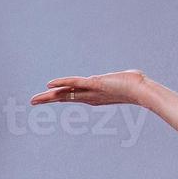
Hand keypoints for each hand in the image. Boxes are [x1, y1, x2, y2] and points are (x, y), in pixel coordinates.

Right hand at [30, 70, 148, 106]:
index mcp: (95, 95)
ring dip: (50, 95)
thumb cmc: (139, 86)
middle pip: (66, 97)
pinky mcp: (95, 84)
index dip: (59, 96)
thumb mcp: (127, 82)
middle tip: (33, 102)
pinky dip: (63, 83)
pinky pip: (75, 83)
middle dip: (49, 99)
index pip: (74, 96)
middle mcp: (91, 95)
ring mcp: (92, 91)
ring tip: (35, 99)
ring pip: (67, 93)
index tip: (48, 97)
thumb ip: (124, 80)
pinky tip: (50, 85)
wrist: (144, 91)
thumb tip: (134, 76)